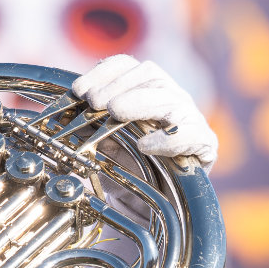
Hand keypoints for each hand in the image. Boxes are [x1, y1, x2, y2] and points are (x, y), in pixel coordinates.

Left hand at [72, 55, 217, 170]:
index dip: (102, 73)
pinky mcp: (205, 145)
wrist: (164, 202)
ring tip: (115, 112)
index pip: (127, 66)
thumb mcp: (106, 145)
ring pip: (171, 98)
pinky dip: (169, 139)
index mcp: (146, 89)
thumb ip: (91, 128)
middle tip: (93, 101)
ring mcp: (190, 118)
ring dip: (140, 102)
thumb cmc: (134, 167)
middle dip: (118, 85)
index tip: (78, 90)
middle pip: (150, 74)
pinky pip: (193, 135)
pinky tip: (146, 146)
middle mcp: (170, 97)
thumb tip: (63, 119)